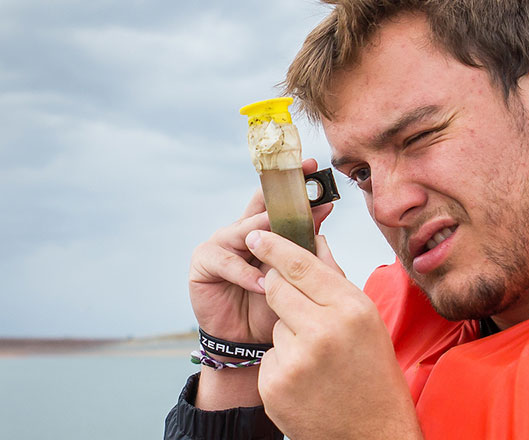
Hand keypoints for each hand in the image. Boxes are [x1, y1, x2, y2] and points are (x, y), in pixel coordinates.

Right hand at [187, 158, 331, 343]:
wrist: (248, 343)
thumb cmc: (272, 308)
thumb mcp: (294, 276)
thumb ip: (306, 246)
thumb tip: (324, 210)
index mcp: (264, 231)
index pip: (278, 200)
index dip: (293, 182)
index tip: (313, 166)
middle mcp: (241, 232)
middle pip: (259, 208)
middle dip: (279, 196)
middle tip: (300, 185)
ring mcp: (220, 244)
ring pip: (243, 232)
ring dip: (263, 238)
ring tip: (281, 246)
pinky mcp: (204, 263)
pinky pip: (225, 262)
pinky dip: (244, 274)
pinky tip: (261, 285)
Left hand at [246, 230, 421, 438]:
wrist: (372, 432)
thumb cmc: (373, 374)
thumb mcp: (366, 321)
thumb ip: (336, 280)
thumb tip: (316, 240)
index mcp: (350, 310)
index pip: (300, 264)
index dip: (274, 246)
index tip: (256, 234)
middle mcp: (322, 332)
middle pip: (276, 288)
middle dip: (280, 290)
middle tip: (299, 308)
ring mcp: (295, 361)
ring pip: (274, 325)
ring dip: (288, 335)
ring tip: (318, 360)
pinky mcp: (274, 385)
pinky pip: (268, 357)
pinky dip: (281, 365)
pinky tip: (306, 380)